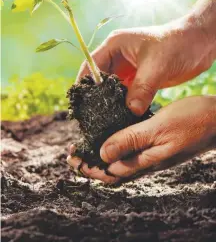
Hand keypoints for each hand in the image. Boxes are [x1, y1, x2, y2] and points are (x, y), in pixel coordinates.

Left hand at [67, 96, 215, 182]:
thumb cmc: (191, 121)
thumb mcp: (158, 128)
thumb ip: (131, 140)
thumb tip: (103, 155)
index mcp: (145, 161)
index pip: (109, 173)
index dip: (88, 167)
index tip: (72, 157)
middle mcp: (146, 162)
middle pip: (111, 170)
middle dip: (90, 164)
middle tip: (73, 153)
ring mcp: (151, 155)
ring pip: (119, 161)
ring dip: (100, 156)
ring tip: (86, 146)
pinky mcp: (155, 145)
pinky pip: (130, 151)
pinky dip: (115, 146)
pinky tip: (110, 136)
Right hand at [77, 0, 215, 115]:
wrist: (199, 44)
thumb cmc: (177, 45)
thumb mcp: (157, 66)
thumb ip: (142, 88)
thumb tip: (131, 111)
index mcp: (115, 45)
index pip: (91, 65)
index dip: (85, 84)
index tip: (81, 103)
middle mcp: (118, 57)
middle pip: (99, 79)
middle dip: (96, 96)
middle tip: (92, 116)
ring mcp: (128, 69)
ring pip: (112, 89)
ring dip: (110, 102)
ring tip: (105, 119)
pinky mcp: (139, 79)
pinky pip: (126, 94)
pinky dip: (124, 104)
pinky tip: (122, 116)